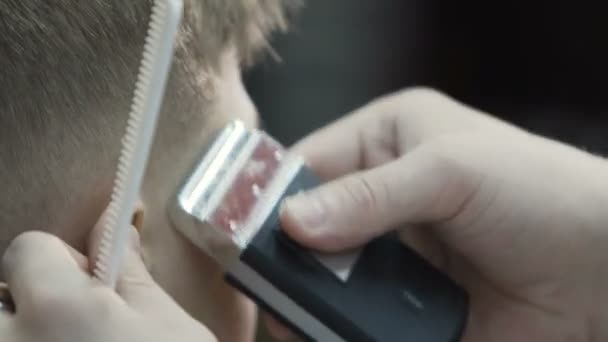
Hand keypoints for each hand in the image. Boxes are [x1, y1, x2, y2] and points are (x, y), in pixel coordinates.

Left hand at [0, 230, 215, 341]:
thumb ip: (129, 273)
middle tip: (69, 326)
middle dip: (25, 304)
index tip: (91, 287)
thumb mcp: (165, 323)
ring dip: (22, 335)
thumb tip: (112, 224)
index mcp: (55, 308)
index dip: (62, 260)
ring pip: (3, 334)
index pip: (26, 249)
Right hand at [267, 88, 607, 341]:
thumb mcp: (452, 171)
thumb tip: (294, 223)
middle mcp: (383, 196)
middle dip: (287, 257)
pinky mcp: (409, 305)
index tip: (239, 229)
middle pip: (312, 226)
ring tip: (286, 321)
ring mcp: (394, 255)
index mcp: (389, 140)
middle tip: (261, 286)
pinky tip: (322, 336)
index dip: (273, 194)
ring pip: (329, 278)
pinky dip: (340, 330)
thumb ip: (370, 196)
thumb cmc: (541, 191)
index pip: (310, 163)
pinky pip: (360, 318)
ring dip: (310, 300)